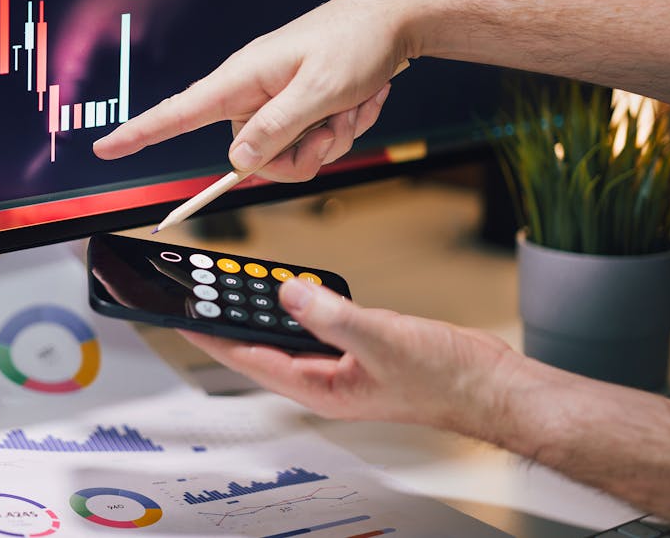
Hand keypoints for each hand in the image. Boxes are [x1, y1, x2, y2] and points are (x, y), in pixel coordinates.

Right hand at [94, 0, 414, 181]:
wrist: (393, 23)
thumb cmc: (356, 43)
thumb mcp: (321, 90)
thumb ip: (277, 129)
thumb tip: (238, 161)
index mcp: (242, 79)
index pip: (178, 113)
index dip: (140, 133)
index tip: (105, 149)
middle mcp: (253, 93)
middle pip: (252, 156)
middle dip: (302, 152)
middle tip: (335, 122)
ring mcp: (276, 102)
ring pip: (287, 155)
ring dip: (328, 139)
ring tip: (350, 105)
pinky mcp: (297, 109)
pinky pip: (310, 145)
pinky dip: (340, 130)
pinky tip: (358, 102)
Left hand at [180, 279, 519, 431]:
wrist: (488, 383)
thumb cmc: (443, 379)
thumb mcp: (380, 339)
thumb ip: (331, 315)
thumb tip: (289, 292)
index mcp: (318, 388)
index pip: (249, 358)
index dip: (212, 336)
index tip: (181, 317)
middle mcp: (322, 379)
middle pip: (261, 345)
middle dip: (230, 317)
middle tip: (200, 288)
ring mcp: (339, 365)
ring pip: (287, 333)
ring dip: (262, 308)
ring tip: (232, 282)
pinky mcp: (356, 348)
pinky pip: (314, 324)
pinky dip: (298, 305)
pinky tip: (291, 287)